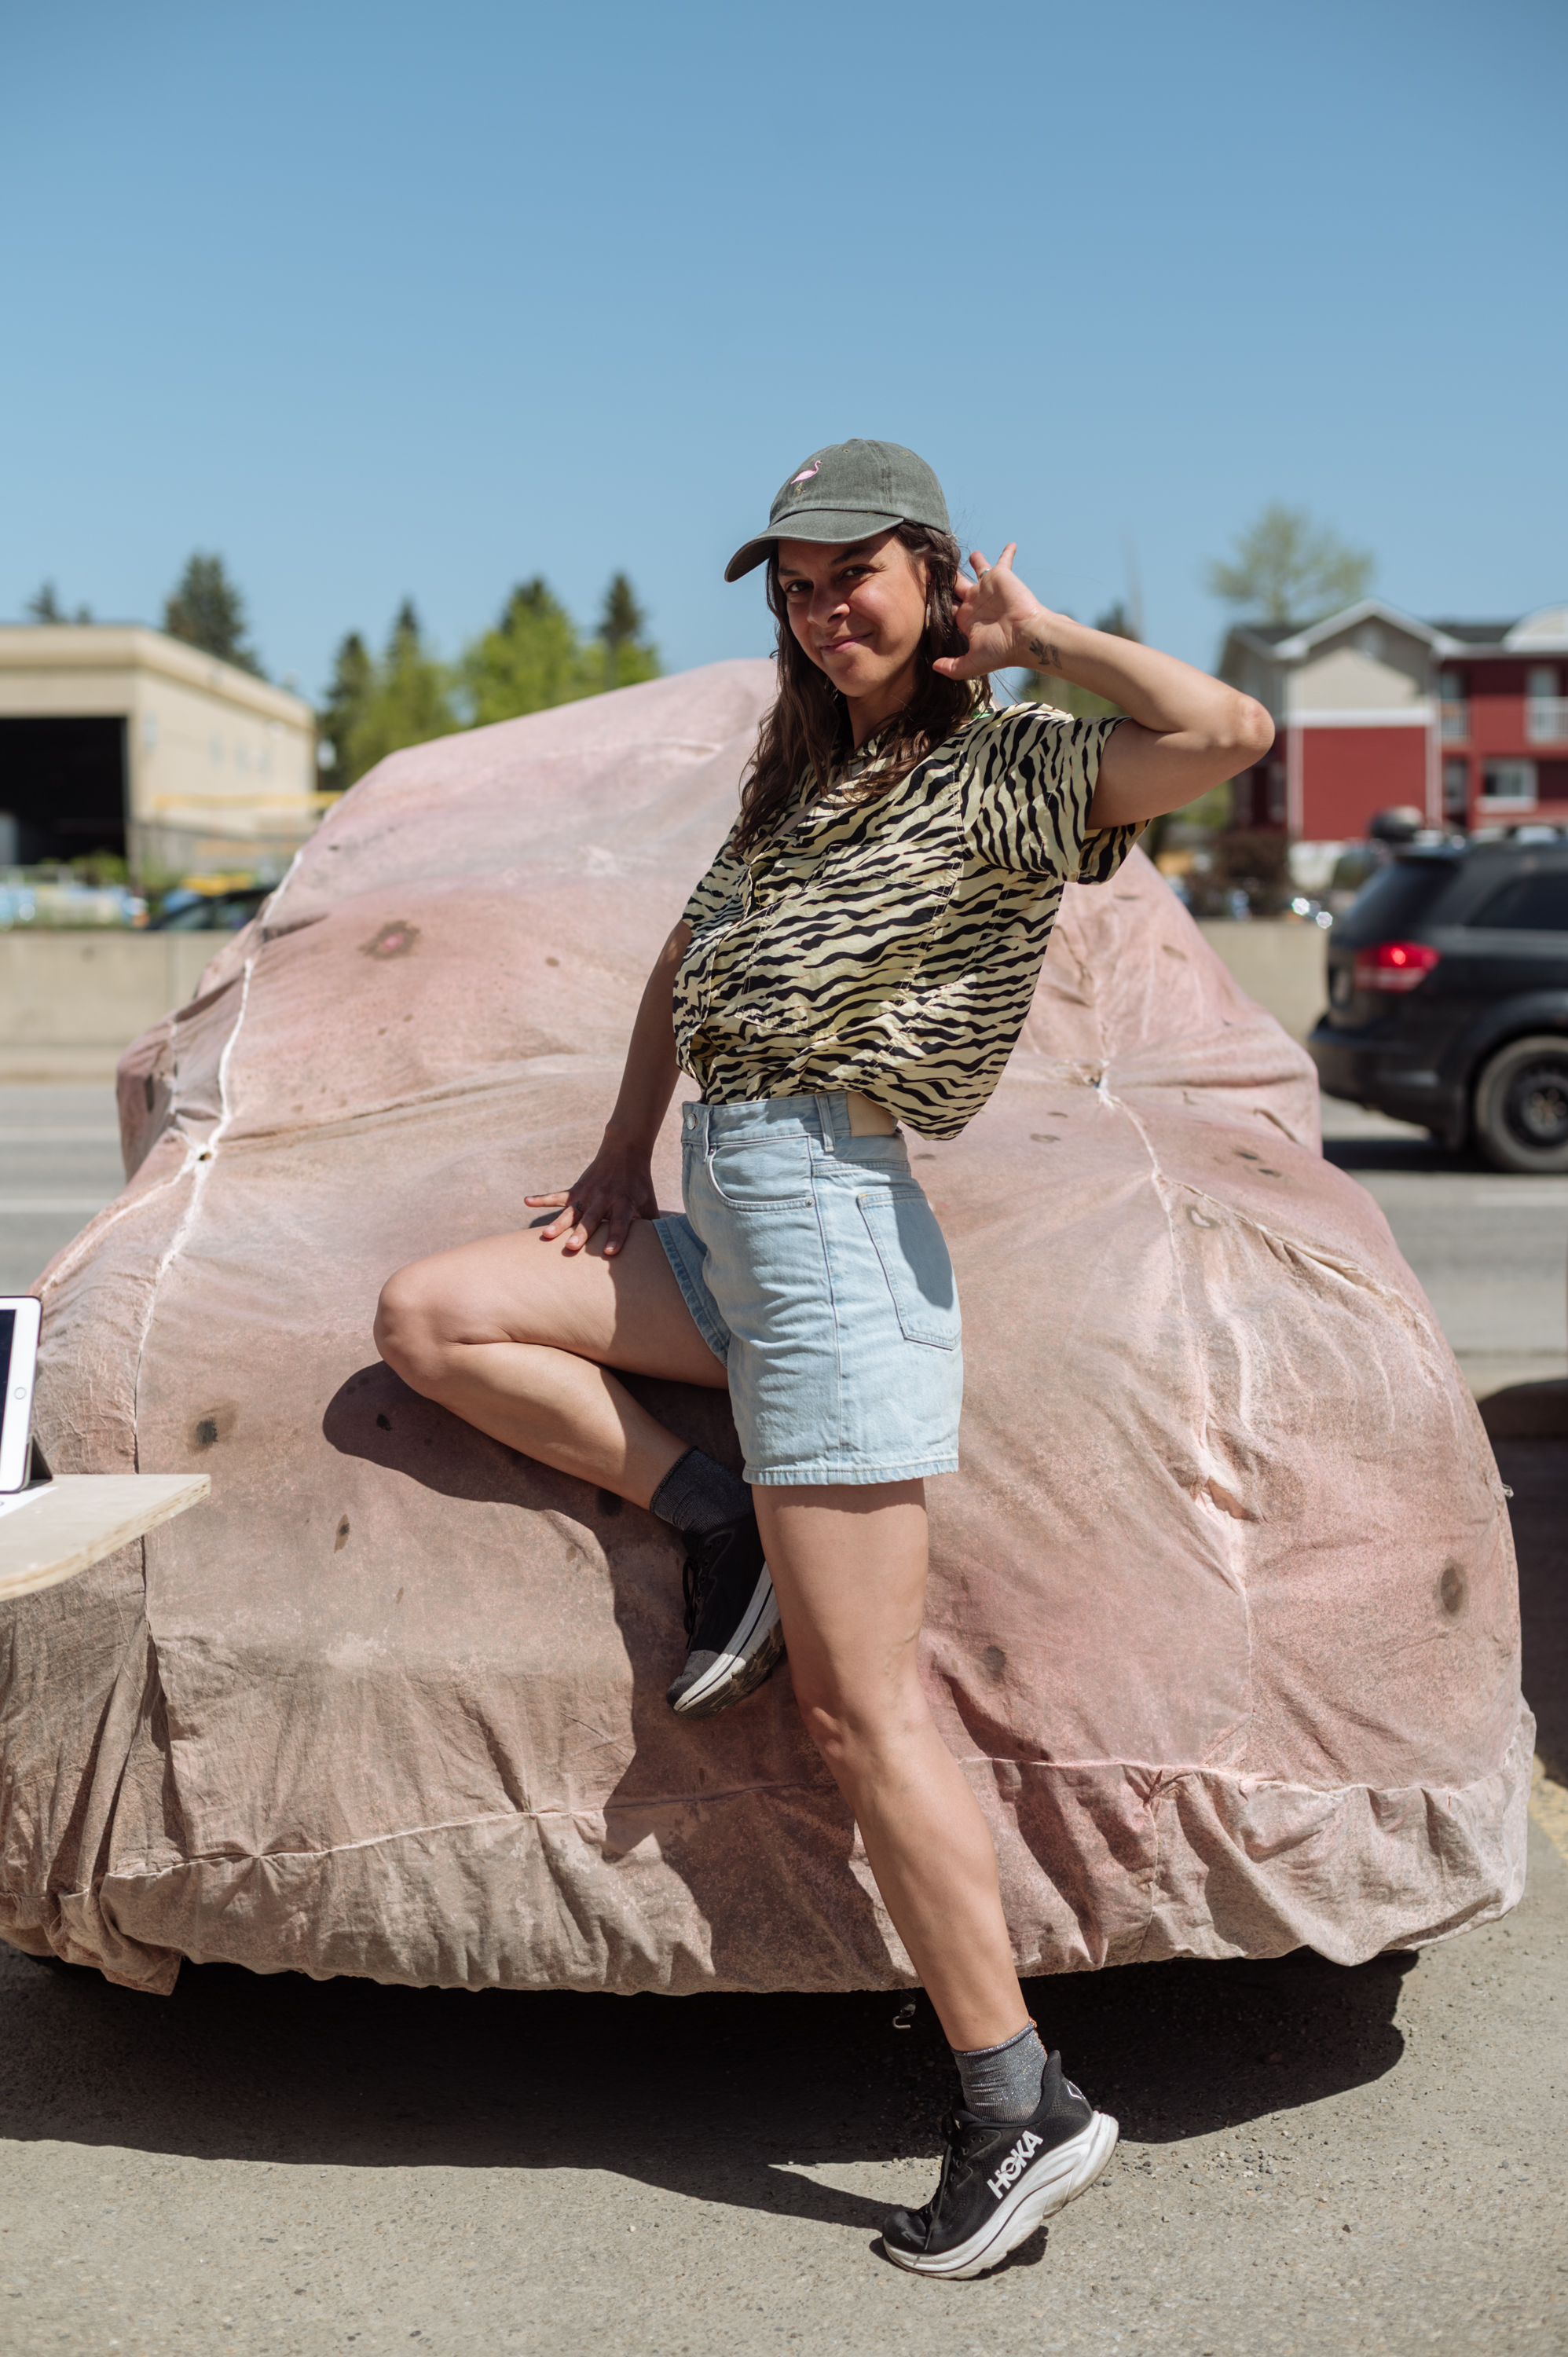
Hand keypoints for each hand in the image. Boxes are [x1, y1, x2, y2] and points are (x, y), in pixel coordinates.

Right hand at [524, 1134, 657, 1255]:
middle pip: (592, 1220)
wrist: (625, 1151)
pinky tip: (526, 1202)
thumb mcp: (650, 1202)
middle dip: (581, 1234)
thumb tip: (665, 1250)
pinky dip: (541, 1198)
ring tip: (547, 1235)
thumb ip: (654, 1225)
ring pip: (571, 1211)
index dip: (616, 1237)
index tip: (608, 1253)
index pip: (621, 1224)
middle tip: (571, 1248)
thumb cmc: (639, 1184)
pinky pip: (556, 1195)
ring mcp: (588, 1194)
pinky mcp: (576, 1189)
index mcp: (624, 1204)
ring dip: (559, 1222)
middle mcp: (604, 1199)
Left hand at [932, 544, 1054, 680]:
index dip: (936, 601)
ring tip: (965, 553)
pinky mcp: (1001, 576)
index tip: (924, 592)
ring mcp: (988, 589)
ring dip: (974, 561)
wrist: (1026, 636)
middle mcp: (976, 602)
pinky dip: (1008, 552)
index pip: (946, 608)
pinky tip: (1011, 544)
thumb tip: (934, 667)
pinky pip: (1004, 560)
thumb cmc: (1001, 650)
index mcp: (967, 620)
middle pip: (956, 586)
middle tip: (933, 567)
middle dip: (947, 579)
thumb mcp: (972, 663)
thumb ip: (953, 666)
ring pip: (976, 570)